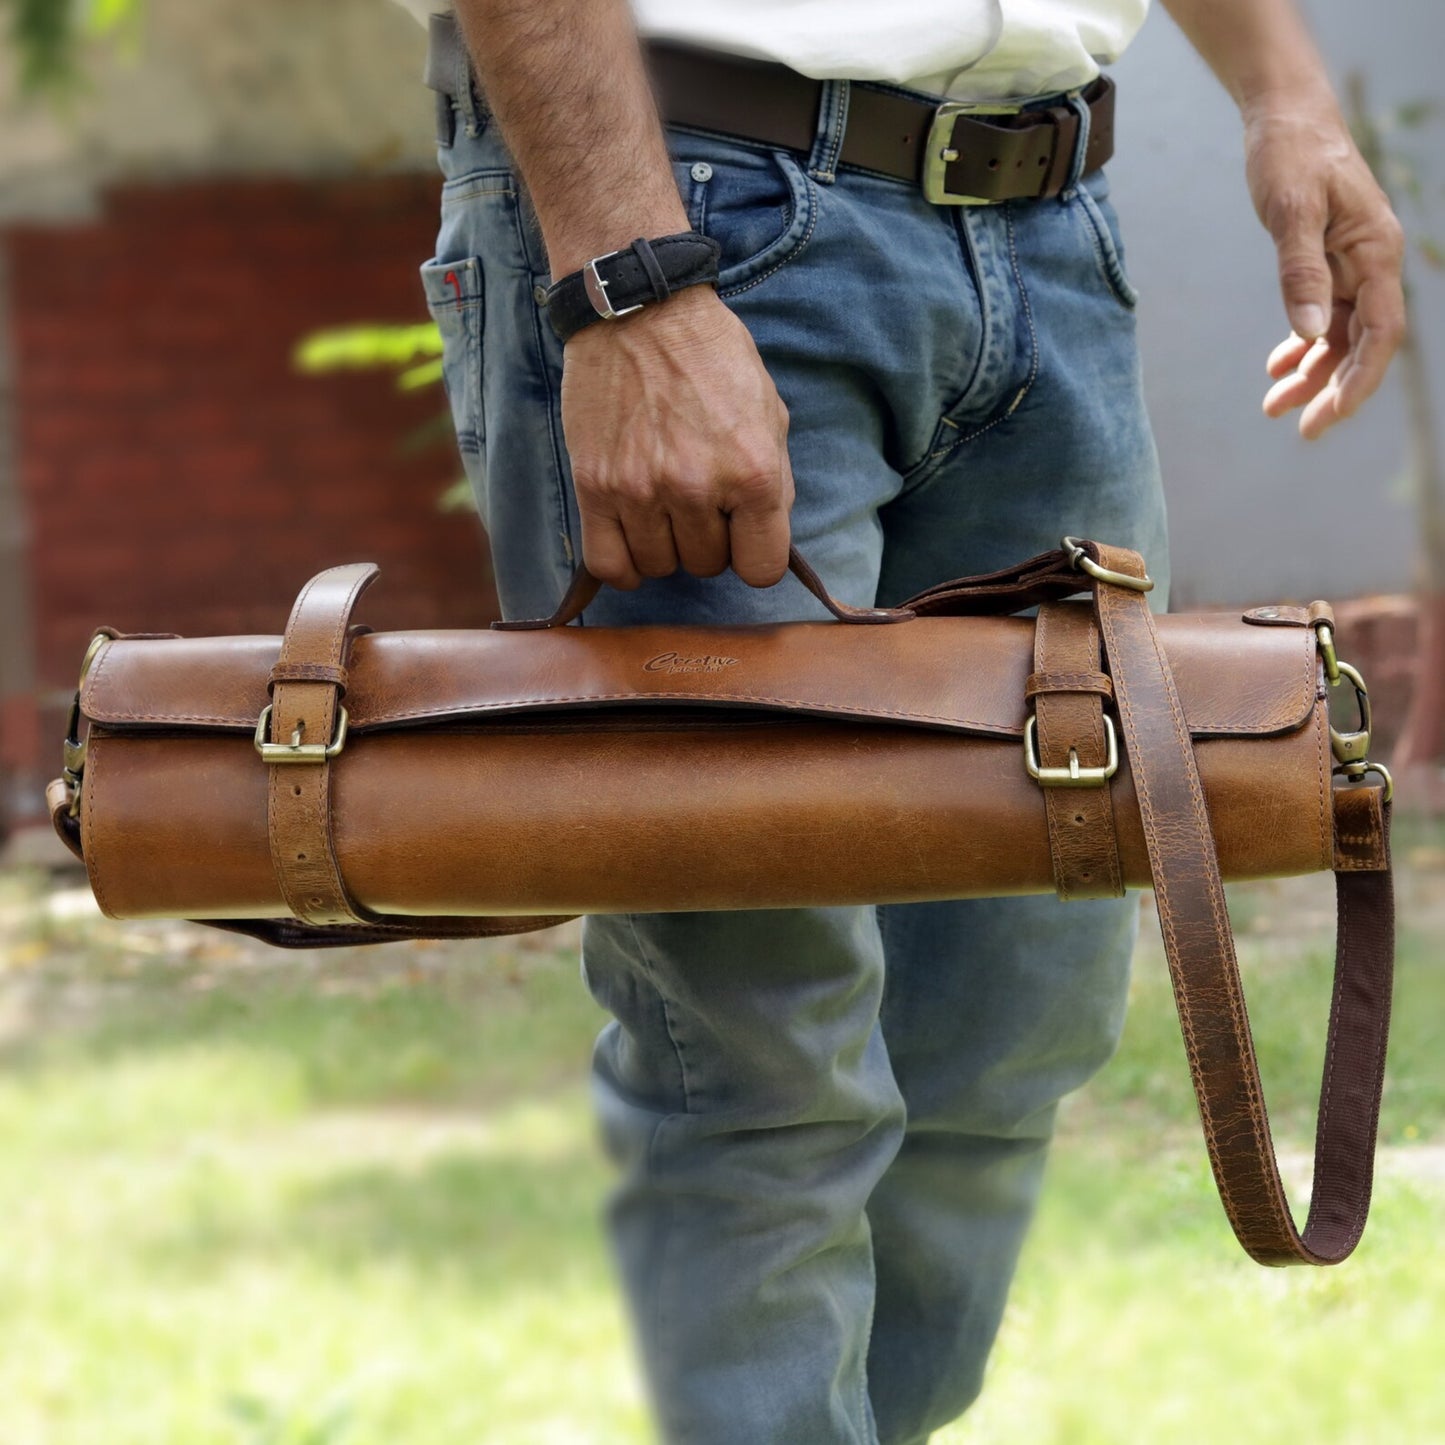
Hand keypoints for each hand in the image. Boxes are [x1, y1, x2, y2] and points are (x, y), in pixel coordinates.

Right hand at [559, 285, 794, 588]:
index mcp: (753, 471)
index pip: (761, 568)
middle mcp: (696, 487)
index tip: (742, 534)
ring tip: (664, 505)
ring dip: (666, 545)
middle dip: (708, 540)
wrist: (640, 311)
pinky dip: (624, 564)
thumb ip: (774, 482)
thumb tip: (766, 539)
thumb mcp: (769, 412)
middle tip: (699, 499)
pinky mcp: (594, 486)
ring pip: (659, 566)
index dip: (754, 554)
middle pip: (707, 566)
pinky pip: (608, 563)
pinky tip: (633, 539)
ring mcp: (641, 490)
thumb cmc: (710, 358)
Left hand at [1245, 92, 1405, 439]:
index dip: (1360, 379)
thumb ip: (1300, 271)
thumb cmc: (1291, 154)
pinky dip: (1302, 344)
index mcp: (1375, 251)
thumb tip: (1311, 332)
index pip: (1381, 332)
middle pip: (1363, 343)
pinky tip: (1276, 368)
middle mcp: (1370, 263)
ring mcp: (1351, 265)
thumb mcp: (1290, 210)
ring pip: (1340, 336)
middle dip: (1335, 389)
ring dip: (1311, 373)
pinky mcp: (1328, 263)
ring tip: (1273, 407)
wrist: (1285, 117)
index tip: (1329, 414)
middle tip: (1302, 430)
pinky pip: (1323, 317)